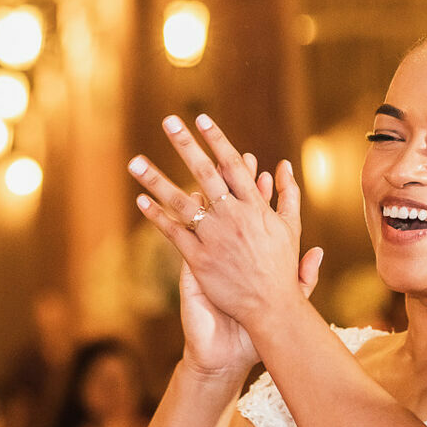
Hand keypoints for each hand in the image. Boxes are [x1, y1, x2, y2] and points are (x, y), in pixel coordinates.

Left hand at [131, 115, 318, 325]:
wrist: (271, 308)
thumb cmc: (281, 268)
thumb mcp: (291, 228)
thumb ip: (287, 194)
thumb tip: (283, 165)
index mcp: (254, 207)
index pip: (232, 165)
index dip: (217, 140)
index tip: (201, 119)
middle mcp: (232, 217)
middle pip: (205, 173)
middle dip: (186, 145)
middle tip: (168, 121)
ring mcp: (214, 238)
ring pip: (181, 201)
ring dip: (156, 179)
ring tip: (135, 161)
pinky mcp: (199, 259)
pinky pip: (173, 233)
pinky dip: (156, 216)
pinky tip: (140, 201)